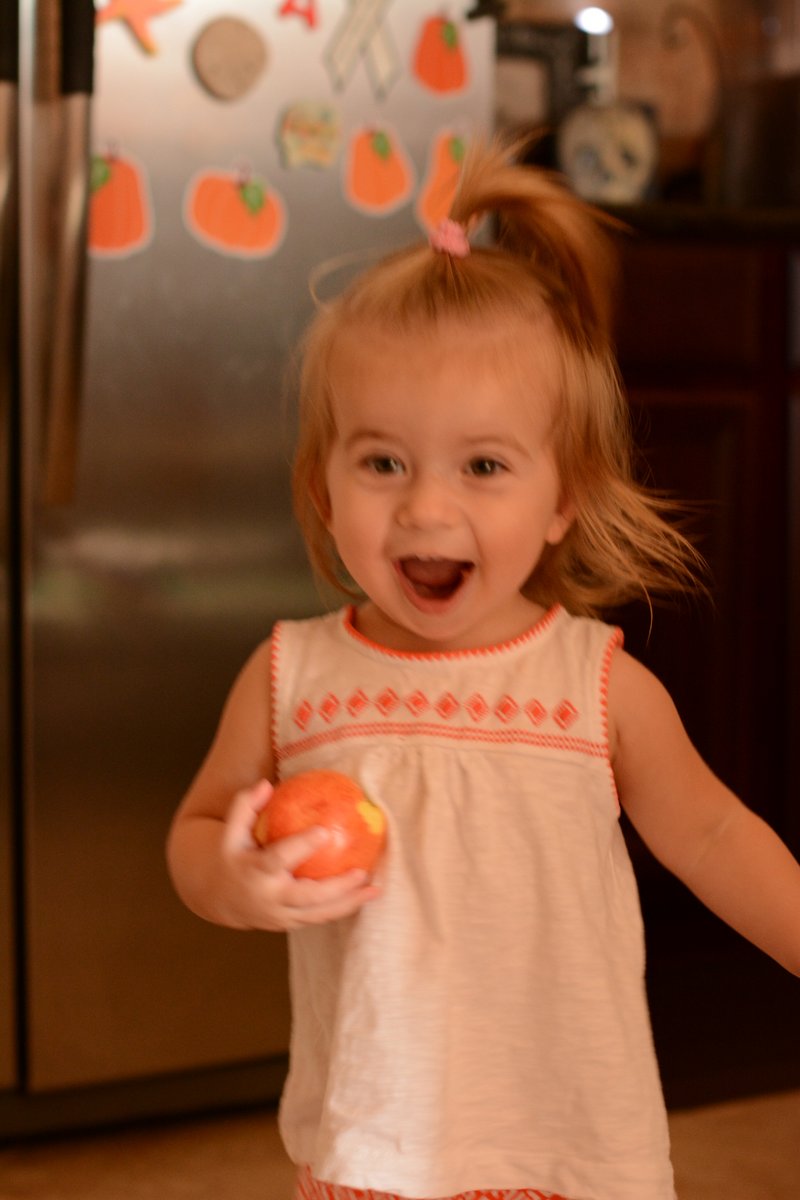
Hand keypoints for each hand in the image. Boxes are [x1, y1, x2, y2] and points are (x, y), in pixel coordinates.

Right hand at [218, 780, 380, 931]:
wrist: (216, 897)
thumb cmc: (230, 854)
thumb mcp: (230, 829)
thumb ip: (245, 805)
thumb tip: (266, 785)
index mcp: (255, 871)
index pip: (279, 859)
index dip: (301, 846)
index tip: (324, 831)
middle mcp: (269, 897)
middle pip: (307, 897)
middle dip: (336, 888)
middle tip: (361, 871)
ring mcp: (280, 915)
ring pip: (318, 914)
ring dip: (348, 903)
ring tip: (375, 889)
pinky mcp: (289, 923)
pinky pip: (319, 917)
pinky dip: (343, 908)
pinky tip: (364, 895)